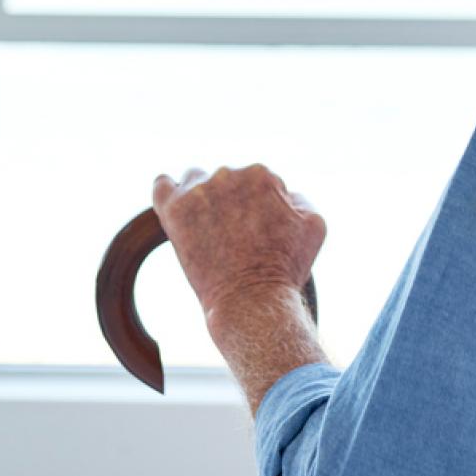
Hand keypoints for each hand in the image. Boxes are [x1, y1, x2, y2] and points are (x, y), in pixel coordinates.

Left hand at [151, 163, 326, 329]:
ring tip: (206, 229)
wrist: (252, 301)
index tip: (257, 230)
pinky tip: (175, 210)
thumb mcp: (313, 226)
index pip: (256, 181)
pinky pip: (161, 185)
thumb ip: (300, 198)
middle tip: (234, 235)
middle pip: (226, 180)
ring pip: (194, 180)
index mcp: (261, 174)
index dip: (259, 207)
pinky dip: (167, 193)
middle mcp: (229, 174)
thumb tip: (284, 193)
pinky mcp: (174, 209)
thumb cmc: (285, 268)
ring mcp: (199, 190)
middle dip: (230, 202)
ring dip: (200, 197)